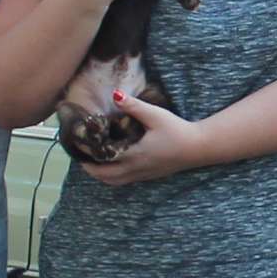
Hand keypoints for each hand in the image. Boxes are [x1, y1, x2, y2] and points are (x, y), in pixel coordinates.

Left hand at [78, 92, 210, 186]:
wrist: (198, 147)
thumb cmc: (177, 130)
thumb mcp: (155, 115)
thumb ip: (134, 107)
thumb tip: (115, 95)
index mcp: (135, 155)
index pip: (104, 160)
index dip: (89, 157)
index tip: (78, 148)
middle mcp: (136, 168)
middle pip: (106, 176)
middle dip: (91, 169)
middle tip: (81, 158)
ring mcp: (143, 174)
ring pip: (115, 182)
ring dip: (101, 175)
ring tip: (93, 163)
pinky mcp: (150, 175)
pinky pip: (125, 181)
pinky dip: (113, 177)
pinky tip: (113, 166)